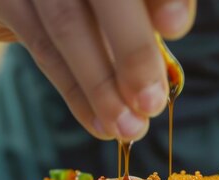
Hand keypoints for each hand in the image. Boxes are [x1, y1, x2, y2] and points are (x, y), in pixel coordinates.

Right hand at [0, 0, 195, 140]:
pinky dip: (75, 91)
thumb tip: (170, 47)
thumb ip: (144, 11)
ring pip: (68, 26)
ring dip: (101, 85)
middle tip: (152, 102)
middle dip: (132, 50)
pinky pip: (42, 48)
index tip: (176, 28)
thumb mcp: (117, 2)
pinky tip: (99, 121)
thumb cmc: (86, 0)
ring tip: (128, 127)